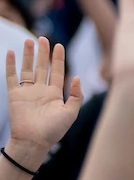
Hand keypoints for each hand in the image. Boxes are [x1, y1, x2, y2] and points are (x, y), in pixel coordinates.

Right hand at [7, 37, 85, 162]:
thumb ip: (76, 95)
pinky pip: (11, 77)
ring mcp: (27, 92)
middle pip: (42, 67)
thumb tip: (76, 77)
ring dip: (28, 55)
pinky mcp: (14, 95)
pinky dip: (10, 65)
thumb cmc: (54, 130)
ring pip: (27, 69)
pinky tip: (11, 52)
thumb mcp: (71, 112)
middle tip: (43, 38)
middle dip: (43, 53)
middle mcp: (41, 91)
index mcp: (55, 94)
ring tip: (29, 40)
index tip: (58, 45)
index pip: (57, 72)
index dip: (58, 59)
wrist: (34, 141)